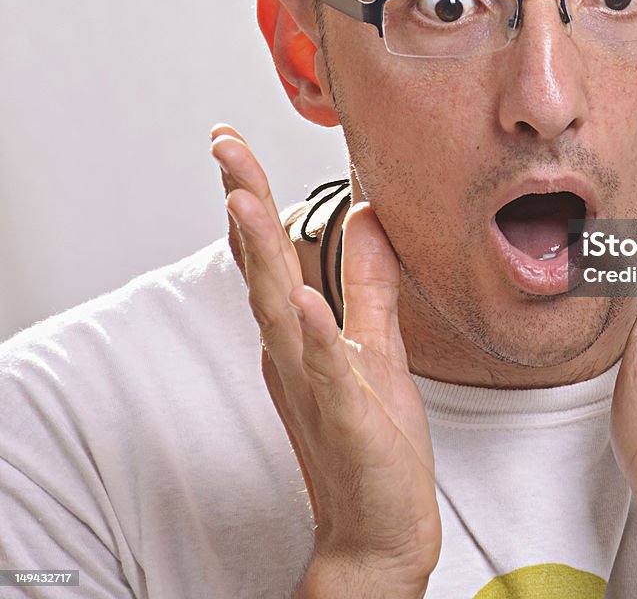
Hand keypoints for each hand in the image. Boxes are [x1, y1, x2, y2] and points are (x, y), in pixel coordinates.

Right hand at [209, 126, 440, 598]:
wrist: (377, 527)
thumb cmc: (373, 435)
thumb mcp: (376, 341)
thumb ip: (368, 280)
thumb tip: (367, 216)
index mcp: (296, 331)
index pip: (268, 253)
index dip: (249, 197)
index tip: (230, 145)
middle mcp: (292, 351)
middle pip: (261, 265)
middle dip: (242, 202)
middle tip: (222, 146)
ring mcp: (313, 382)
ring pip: (279, 308)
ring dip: (259, 254)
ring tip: (241, 200)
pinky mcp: (346, 415)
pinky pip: (325, 369)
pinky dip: (313, 334)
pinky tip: (304, 301)